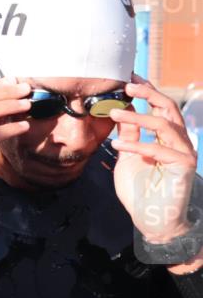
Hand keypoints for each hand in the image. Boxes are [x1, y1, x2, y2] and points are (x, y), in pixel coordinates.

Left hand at [110, 74, 197, 242]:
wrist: (151, 220)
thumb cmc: (140, 190)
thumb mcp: (128, 157)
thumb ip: (128, 135)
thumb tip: (120, 112)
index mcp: (167, 137)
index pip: (160, 107)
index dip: (147, 90)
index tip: (129, 77)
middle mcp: (179, 141)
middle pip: (168, 108)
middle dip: (148, 93)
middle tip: (127, 86)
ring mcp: (184, 152)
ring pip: (163, 124)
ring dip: (136, 116)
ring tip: (113, 113)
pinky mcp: (183, 166)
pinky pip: (158, 150)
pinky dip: (136, 145)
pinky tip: (116, 145)